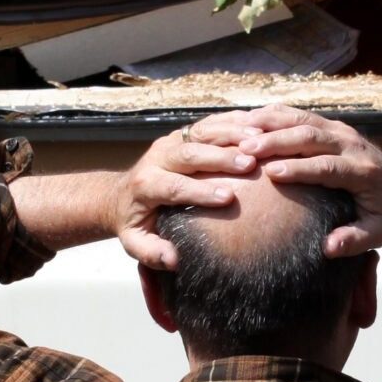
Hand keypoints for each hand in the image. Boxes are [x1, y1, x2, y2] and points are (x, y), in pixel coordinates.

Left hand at [111, 126, 254, 269]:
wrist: (121, 194)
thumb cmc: (135, 221)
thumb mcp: (135, 242)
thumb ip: (152, 252)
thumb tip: (174, 260)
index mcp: (145, 185)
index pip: (174, 186)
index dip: (200, 191)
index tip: (228, 197)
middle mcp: (158, 157)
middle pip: (190, 153)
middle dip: (221, 158)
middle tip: (250, 164)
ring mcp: (172, 141)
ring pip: (202, 132)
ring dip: (232, 134)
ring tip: (260, 140)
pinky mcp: (184, 133)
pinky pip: (210, 123)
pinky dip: (234, 122)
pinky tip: (258, 126)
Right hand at [233, 105, 381, 256]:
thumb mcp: (378, 233)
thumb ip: (354, 241)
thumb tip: (328, 248)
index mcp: (363, 172)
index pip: (327, 166)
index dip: (298, 168)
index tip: (270, 173)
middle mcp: (352, 145)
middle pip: (311, 136)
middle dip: (276, 141)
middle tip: (244, 149)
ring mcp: (342, 131)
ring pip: (303, 119)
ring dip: (270, 123)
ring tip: (240, 132)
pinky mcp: (333, 126)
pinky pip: (300, 115)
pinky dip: (274, 116)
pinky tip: (249, 121)